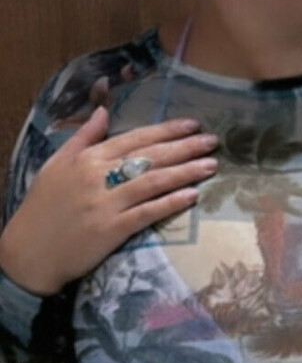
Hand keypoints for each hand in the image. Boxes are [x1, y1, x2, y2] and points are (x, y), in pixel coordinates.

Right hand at [0, 108, 218, 297]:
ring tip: (211, 164)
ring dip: (186, 171)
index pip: (135, 138)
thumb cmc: (42, 207)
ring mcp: (106, 203)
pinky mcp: (111, 230)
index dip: (166, 130)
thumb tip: (102, 110)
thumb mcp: (56, 164)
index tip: (192, 124)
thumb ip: (83, 137)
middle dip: (185, 146)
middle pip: (150, 156)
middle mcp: (99, 176)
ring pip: (154, 181)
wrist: (28, 253)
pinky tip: (193, 195)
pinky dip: (171, 202)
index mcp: (88, 158)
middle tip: (213, 140)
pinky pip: (147, 213)